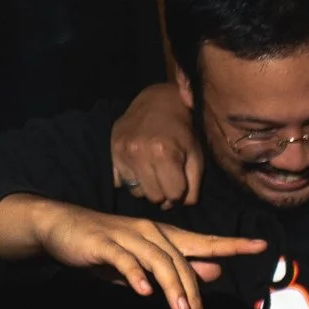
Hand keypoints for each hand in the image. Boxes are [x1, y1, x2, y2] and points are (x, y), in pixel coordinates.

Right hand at [8, 195, 265, 308]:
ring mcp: (128, 236)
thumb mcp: (146, 261)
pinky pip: (124, 261)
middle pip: (182, 262)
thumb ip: (178, 267)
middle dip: (193, 293)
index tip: (261, 246)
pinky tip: (143, 292)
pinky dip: (135, 276)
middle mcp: (152, 233)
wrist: (61, 228)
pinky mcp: (104, 244)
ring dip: (172, 287)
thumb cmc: (108, 248)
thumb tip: (214, 271)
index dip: (233, 244)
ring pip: (159, 262)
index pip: (205, 241)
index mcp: (165, 237)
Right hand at [111, 82, 204, 207]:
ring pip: (136, 192)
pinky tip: (139, 166)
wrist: (158, 101)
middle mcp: (140, 153)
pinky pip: (121, 182)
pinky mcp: (112, 151)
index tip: (180, 183)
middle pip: (153, 197)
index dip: (179, 193)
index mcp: (164, 153)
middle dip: (164, 192)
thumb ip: (193, 185)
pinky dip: (132, 179)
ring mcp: (123, 152)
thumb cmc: (182, 131)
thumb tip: (178, 206)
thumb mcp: (196, 155)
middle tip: (167, 178)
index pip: (173, 195)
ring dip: (147, 187)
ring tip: (153, 170)